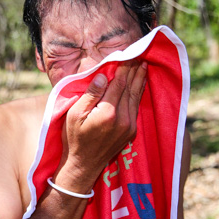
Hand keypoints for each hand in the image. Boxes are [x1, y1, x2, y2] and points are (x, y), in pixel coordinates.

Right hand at [57, 61, 147, 187]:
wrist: (84, 165)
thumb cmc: (74, 138)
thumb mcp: (75, 115)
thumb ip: (90, 95)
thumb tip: (104, 76)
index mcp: (108, 112)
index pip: (118, 83)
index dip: (123, 68)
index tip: (126, 54)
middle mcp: (123, 118)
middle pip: (130, 88)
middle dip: (134, 70)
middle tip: (139, 54)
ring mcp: (129, 126)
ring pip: (136, 97)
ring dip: (140, 80)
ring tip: (143, 65)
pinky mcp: (131, 131)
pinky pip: (136, 107)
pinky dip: (138, 93)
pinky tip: (139, 85)